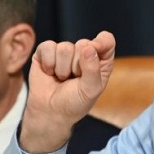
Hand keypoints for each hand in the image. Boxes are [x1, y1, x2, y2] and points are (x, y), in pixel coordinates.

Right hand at [20, 31, 115, 152]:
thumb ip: (92, 69)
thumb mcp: (90, 90)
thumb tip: (89, 47)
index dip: (101, 42)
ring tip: (62, 78)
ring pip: (65, 47)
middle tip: (74, 79)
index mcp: (101, 60)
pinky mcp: (46, 51)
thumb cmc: (75, 102)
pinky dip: (48, 64)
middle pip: (83, 44)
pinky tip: (50, 73)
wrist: (50, 112)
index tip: (95, 49)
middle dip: (77, 66)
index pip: (106, 40)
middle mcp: (84, 52)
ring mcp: (65, 51)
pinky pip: (48, 47)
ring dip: (62, 69)